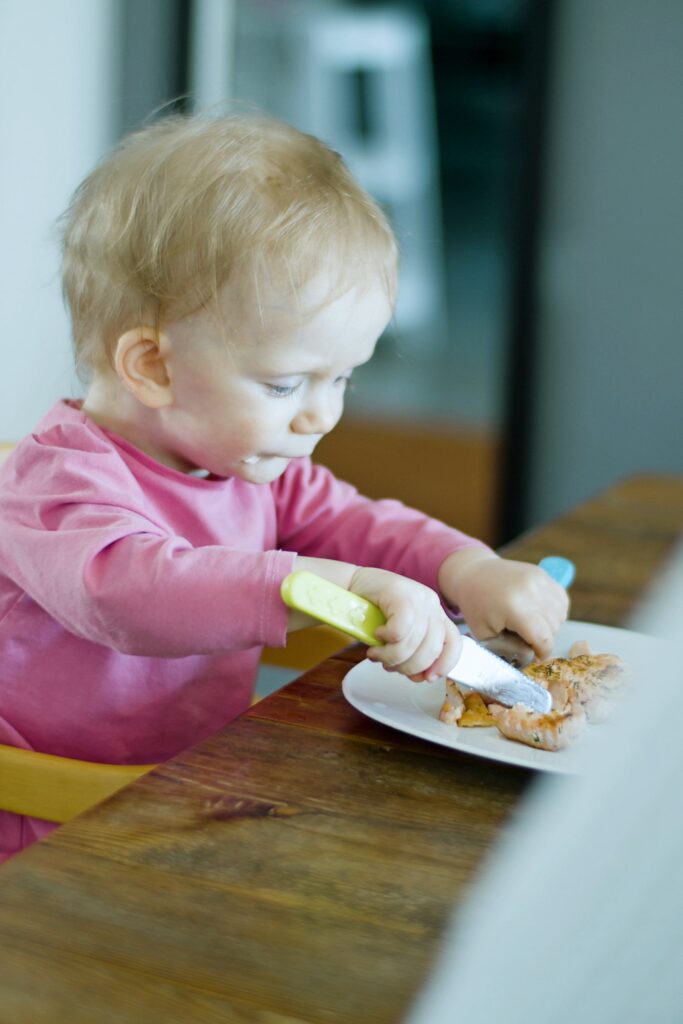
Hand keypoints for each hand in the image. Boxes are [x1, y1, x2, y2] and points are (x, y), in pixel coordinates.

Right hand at [349, 567, 461, 682]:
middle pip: (432, 649)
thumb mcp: (400, 635)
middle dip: (409, 667)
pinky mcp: (401, 595)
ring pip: (412, 643)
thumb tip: (421, 677)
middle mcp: (432, 605)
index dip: (444, 664)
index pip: (454, 643)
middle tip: (389, 666)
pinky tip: (376, 634)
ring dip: (390, 657)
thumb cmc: (373, 611)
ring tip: (375, 654)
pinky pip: (399, 631)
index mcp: (436, 615)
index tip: (427, 678)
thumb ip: (413, 653)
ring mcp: (418, 597)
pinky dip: (385, 639)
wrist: (352, 585)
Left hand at [438, 550, 568, 658]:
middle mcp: (531, 591)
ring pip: (561, 614)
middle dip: (543, 639)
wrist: (473, 573)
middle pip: (553, 627)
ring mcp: (539, 580)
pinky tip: (539, 612)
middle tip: (525, 638)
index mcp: (514, 608)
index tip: (534, 656)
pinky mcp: (542, 574)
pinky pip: (561, 599)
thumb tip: (532, 656)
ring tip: (531, 624)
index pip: (544, 639)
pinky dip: (555, 610)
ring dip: (551, 624)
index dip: (542, 653)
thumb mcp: (485, 634)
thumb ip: (510, 648)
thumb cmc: (476, 606)